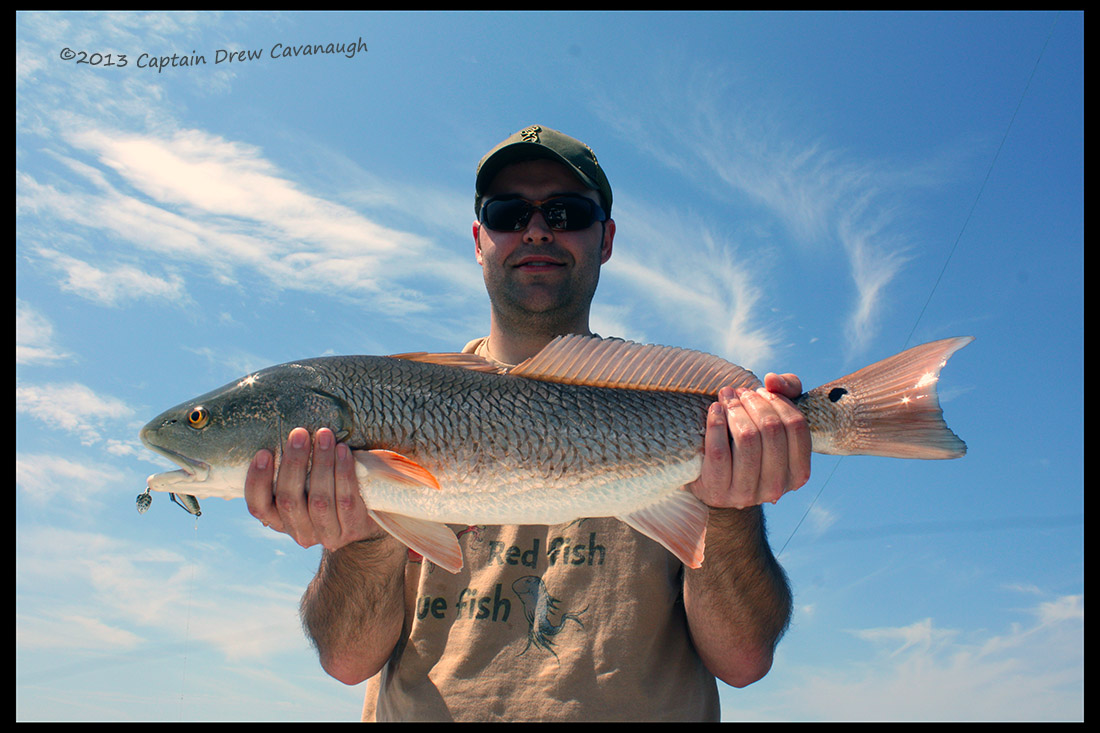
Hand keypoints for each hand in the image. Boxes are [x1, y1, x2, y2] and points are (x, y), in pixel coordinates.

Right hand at [244, 427, 382, 549]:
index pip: (258, 507)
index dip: (257, 481)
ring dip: (321, 463)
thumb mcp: (304, 486)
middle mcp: (300, 532)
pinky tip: (343, 451)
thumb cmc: (328, 490)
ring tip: (324, 435)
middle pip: (289, 500)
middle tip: (299, 434)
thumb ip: (292, 471)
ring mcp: (326, 534)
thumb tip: (286, 434)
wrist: (366, 519)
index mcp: (280, 521)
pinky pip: (346, 499)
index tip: (263, 452)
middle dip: (293, 464)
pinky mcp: (352, 529)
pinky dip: (343, 472)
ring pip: (319, 500)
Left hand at [689, 373, 811, 508]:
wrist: (713, 480)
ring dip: (734, 410)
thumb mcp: (774, 419)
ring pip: (746, 439)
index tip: (761, 391)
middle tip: (740, 392)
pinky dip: (716, 423)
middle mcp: (776, 487)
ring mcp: (747, 492)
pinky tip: (714, 410)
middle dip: (753, 402)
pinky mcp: (718, 490)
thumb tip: (772, 381)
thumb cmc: (750, 443)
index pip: (796, 426)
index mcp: (798, 473)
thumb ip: (786, 391)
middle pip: (770, 429)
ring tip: (726, 398)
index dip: (778, 401)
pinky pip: (719, 451)